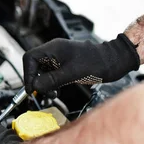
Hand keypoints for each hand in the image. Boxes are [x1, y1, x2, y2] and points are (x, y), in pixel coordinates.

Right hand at [23, 34, 139, 93]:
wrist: (115, 61)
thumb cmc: (97, 63)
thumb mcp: (73, 73)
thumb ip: (52, 79)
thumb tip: (35, 86)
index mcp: (53, 48)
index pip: (30, 58)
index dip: (28, 74)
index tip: (32, 88)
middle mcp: (54, 51)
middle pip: (34, 65)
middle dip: (36, 81)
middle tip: (41, 93)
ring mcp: (59, 58)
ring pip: (42, 72)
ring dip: (43, 84)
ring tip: (52, 94)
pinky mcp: (64, 65)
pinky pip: (51, 74)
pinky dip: (51, 84)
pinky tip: (56, 91)